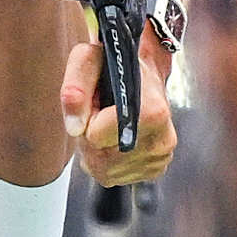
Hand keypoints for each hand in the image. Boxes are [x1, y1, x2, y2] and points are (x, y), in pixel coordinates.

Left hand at [63, 37, 177, 185]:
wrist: (143, 71)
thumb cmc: (115, 65)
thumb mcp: (88, 59)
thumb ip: (76, 86)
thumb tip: (74, 128)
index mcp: (150, 111)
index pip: (94, 138)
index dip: (87, 119)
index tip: (96, 103)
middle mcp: (162, 138)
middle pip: (101, 161)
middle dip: (90, 141)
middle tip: (98, 115)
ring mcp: (161, 155)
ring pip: (107, 173)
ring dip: (99, 152)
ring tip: (107, 126)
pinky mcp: (157, 166)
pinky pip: (118, 177)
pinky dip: (110, 162)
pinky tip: (116, 139)